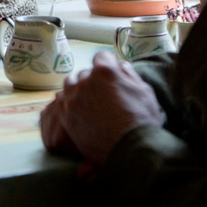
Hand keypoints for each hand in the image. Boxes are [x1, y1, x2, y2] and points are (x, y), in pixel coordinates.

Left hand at [48, 51, 163, 164]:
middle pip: (86, 72)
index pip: (102, 57)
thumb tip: (120, 66)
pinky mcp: (66, 115)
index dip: (109, 64)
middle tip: (104, 92)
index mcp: (105, 71)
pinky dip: (68, 101)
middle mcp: (85, 81)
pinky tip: (78, 109)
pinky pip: (61, 100)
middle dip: (94, 79)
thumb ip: (130, 75)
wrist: (130, 150)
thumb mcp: (144, 92)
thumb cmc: (142, 120)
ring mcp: (73, 98)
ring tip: (89, 100)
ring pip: (70, 84)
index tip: (112, 73)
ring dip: (79, 88)